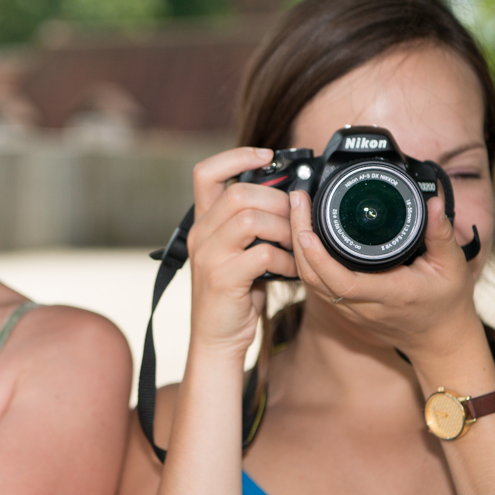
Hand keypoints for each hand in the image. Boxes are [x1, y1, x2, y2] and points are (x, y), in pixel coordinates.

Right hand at [186, 147, 296, 360]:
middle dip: (276, 200)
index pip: (206, 173)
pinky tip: (292, 270)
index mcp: (202, 224)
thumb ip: (250, 226)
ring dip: (283, 229)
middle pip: (238, 193)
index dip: (236, 156)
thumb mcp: (235, 253)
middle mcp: (200, 235)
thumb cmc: (233, 295)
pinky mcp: (222, 279)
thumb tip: (289, 200)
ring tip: (294, 245)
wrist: (215, 339)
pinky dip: (286, 259)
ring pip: (250, 219)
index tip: (267, 155)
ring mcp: (208, 256)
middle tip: (293, 218)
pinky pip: (263, 254)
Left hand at [288, 189, 479, 362]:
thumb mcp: (452, 267)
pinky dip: (305, 260)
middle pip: (315, 277)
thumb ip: (442, 234)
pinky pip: (316, 284)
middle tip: (297, 201)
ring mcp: (349, 310)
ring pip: (310, 281)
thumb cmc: (447, 305)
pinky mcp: (344, 309)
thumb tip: (433, 202)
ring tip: (296, 211)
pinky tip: (303, 235)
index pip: (342, 280)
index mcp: (389, 294)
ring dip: (297, 247)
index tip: (307, 229)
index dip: (319, 257)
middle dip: (298, 237)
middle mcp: (363, 306)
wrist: (439, 341)